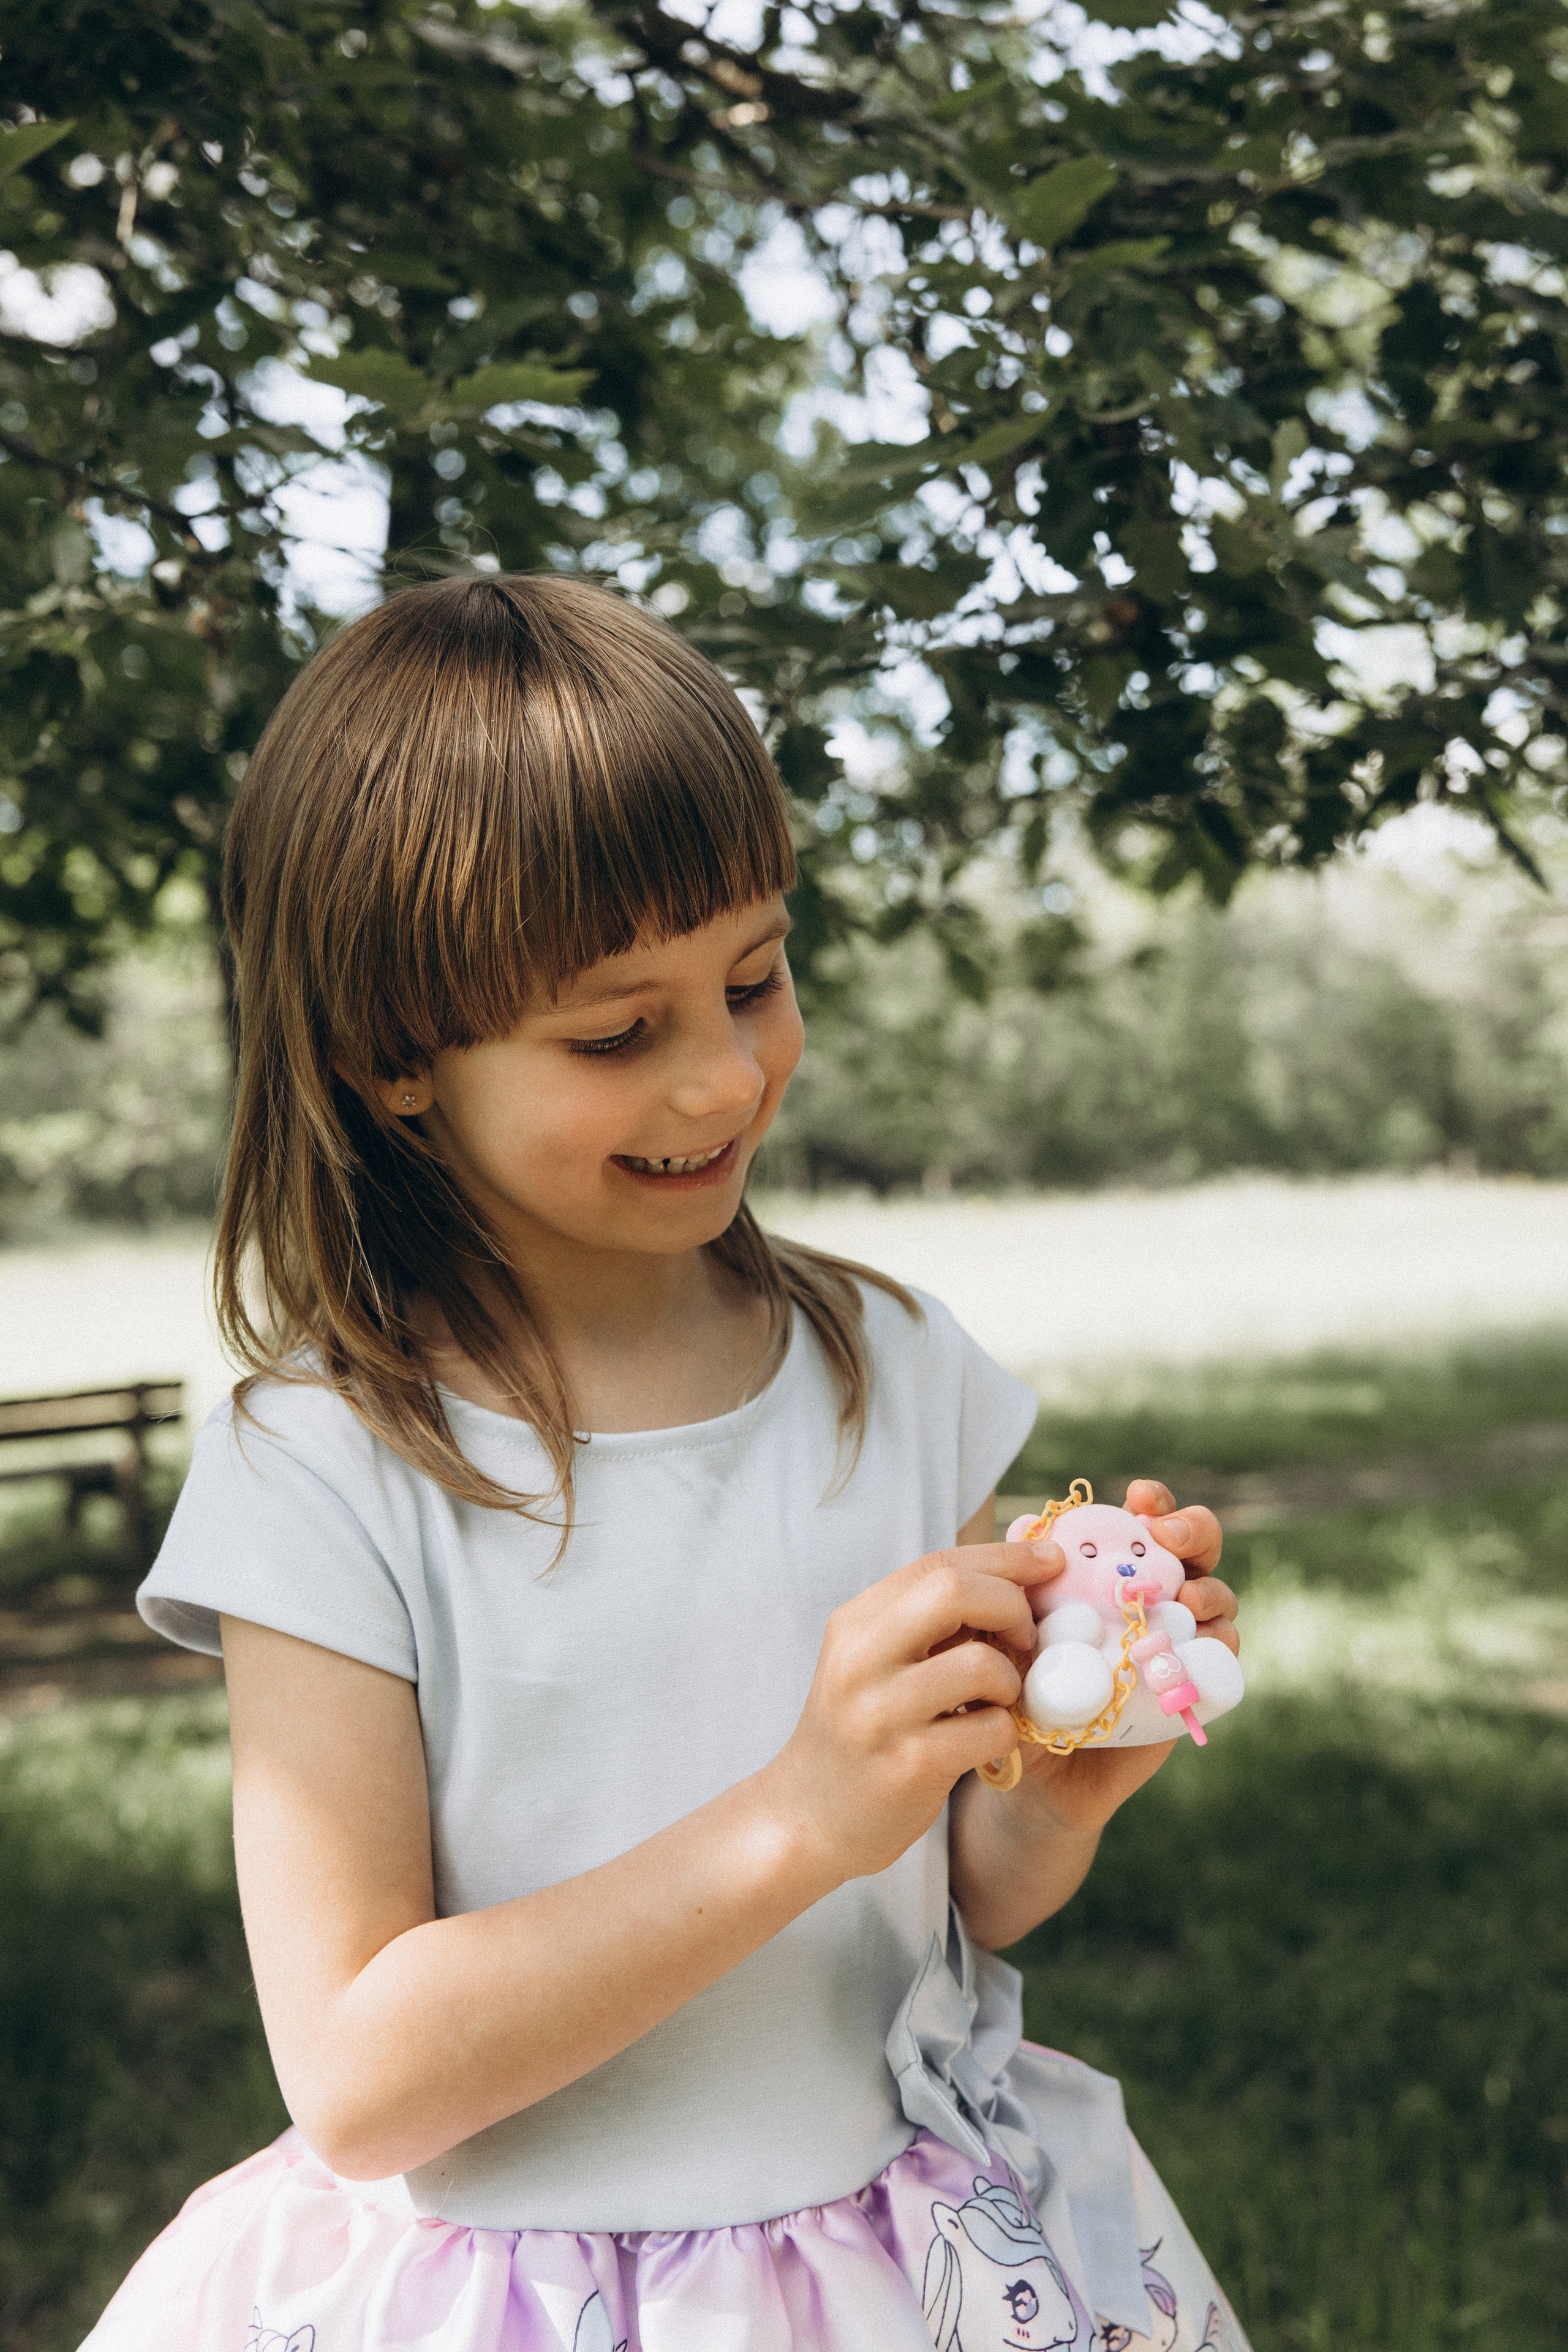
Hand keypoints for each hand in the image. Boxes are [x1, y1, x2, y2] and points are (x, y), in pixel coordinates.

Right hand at [761, 1543, 1042, 1884]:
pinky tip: (984, 1740)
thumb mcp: (875, 1659)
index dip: (1005, 1558)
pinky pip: (991, 1729)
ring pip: (981, 1664)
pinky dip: (1006, 1732)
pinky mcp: (909, 1764)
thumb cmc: (863, 1727)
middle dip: (1011, 1604)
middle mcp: (860, 1658)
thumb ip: (928, 1618)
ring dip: (1011, 1680)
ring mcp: (881, 1713)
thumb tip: (1017, 1572)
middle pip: (954, 1591)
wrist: (809, 1815)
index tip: (1052, 1559)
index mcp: (856, 1621)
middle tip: (1027, 1636)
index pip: (938, 1563)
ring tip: (998, 1698)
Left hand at [1000, 1479, 1238, 1838]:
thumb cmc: (1017, 1694)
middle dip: (1192, 1531)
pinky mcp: (1191, 1691)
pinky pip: (1220, 1659)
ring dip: (1208, 1589)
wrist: (1037, 1777)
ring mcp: (1176, 1644)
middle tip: (1168, 1538)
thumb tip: (1022, 1529)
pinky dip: (1219, 1644)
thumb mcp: (1006, 1637)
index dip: (1153, 1502)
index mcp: (1111, 1575)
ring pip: (1217, 1598)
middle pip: (1195, 1547)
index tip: (1139, 1497)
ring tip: (1185, 1599)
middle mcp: (1152, 1601)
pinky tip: (1204, 1641)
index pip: (1143, 1522)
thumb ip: (1012, 1590)